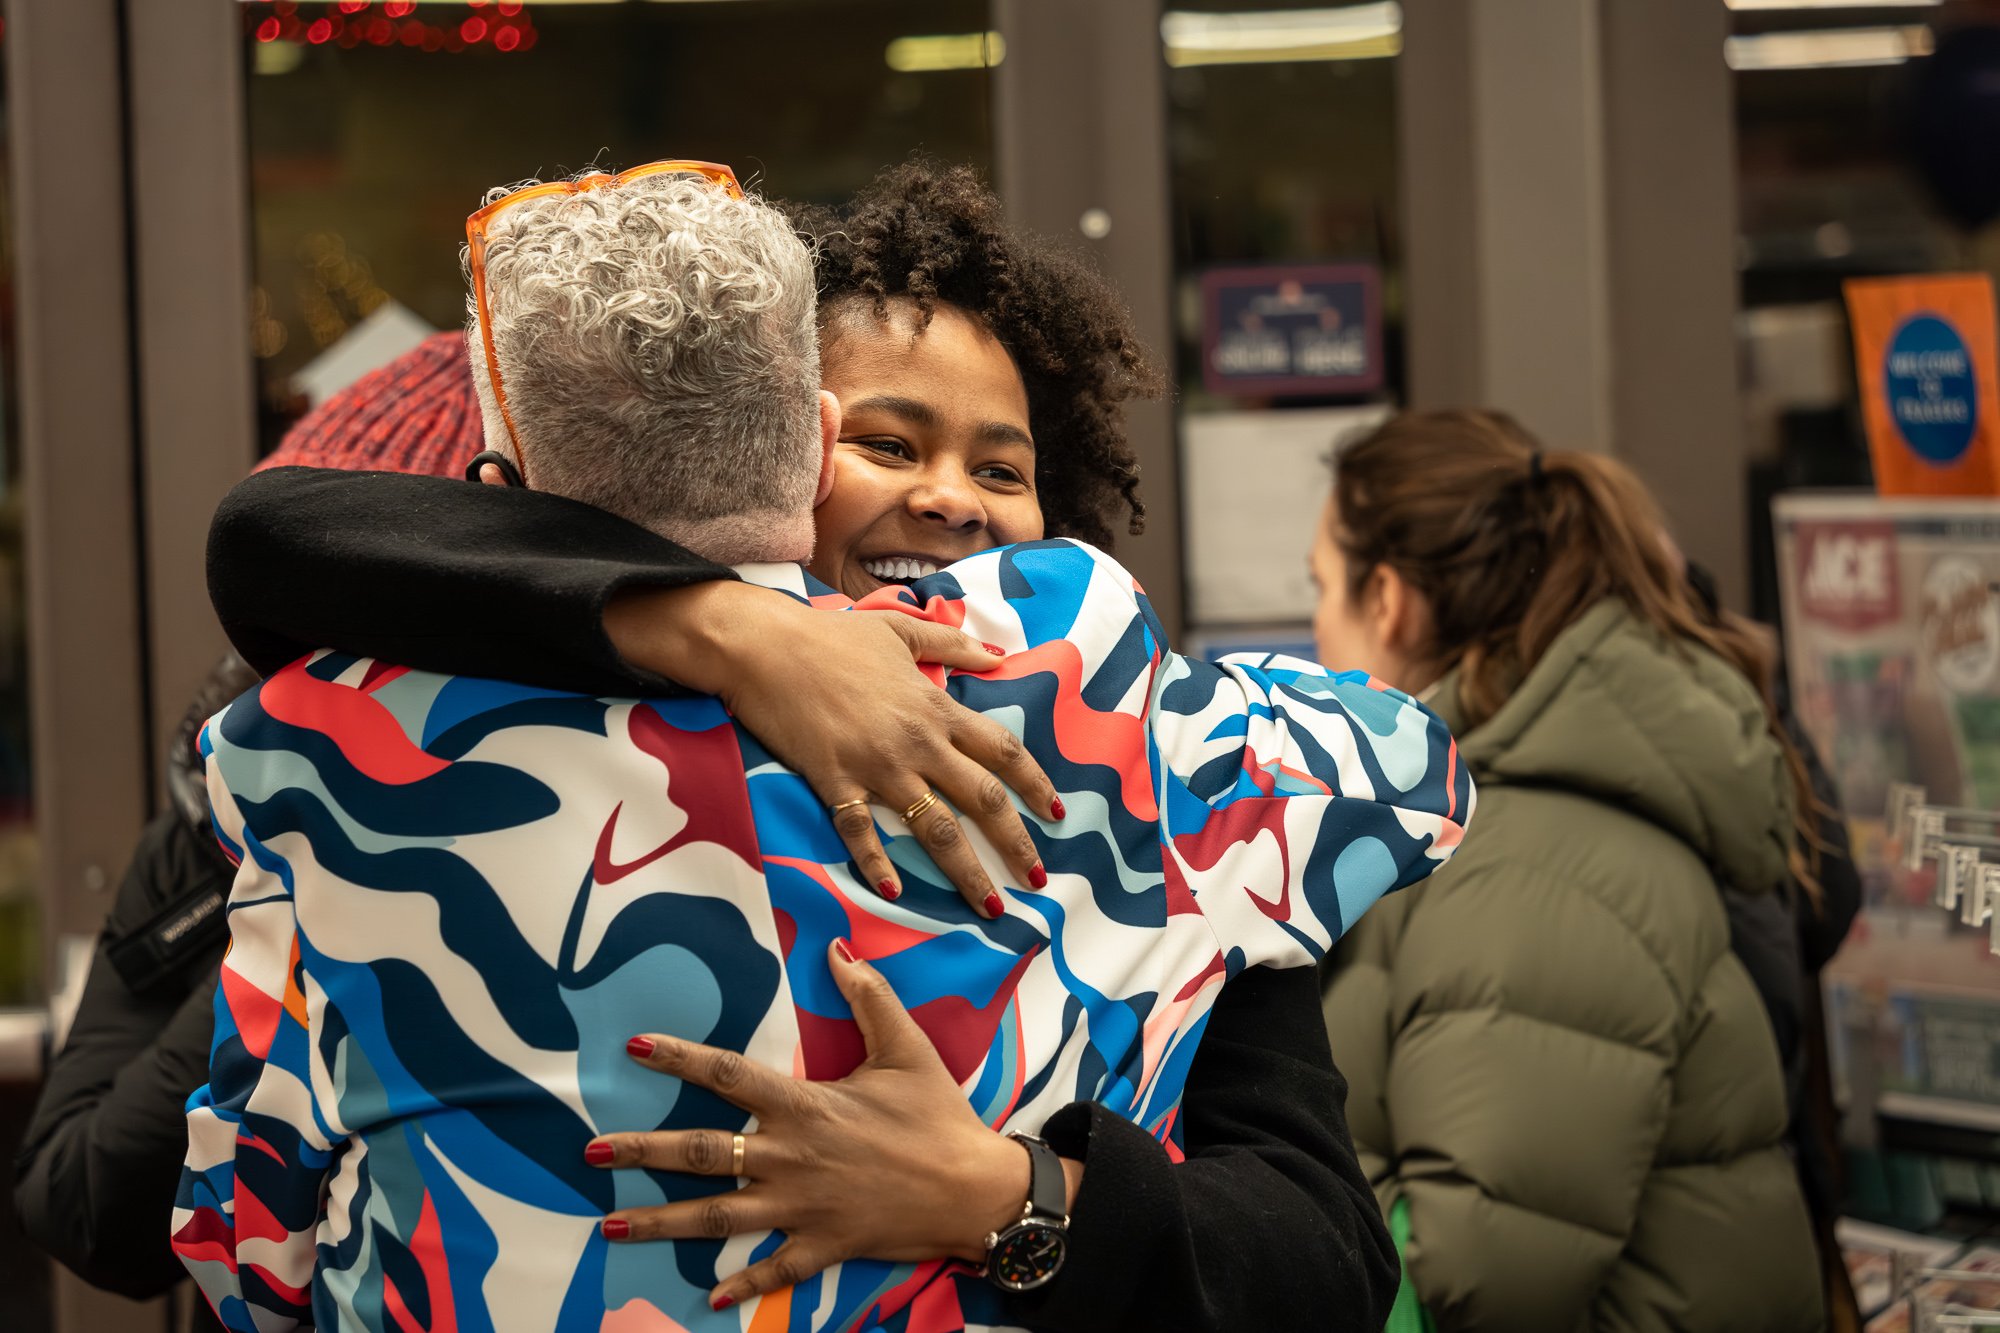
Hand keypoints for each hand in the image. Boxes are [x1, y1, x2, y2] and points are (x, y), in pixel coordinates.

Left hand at [589, 941, 1062, 1310]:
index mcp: (806, 1105)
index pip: (729, 1074)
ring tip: (609, 1224)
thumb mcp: (907, 1048)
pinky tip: (707, 1297)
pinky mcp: (822, 1245)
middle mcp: (792, 1158)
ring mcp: (802, 1207)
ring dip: (660, 1222)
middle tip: (591, 1152)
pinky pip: (772, 1269)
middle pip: (702, 1153)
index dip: (680, 1058)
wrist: (975, 1189)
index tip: (636, 1047)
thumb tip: (838, 950)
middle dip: (642, 1152)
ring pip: (717, 1217)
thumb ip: (869, 998)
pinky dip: (740, 1284)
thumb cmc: (939, 1116)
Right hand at [604, 581, 1061, 916]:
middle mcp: (917, 744)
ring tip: (989, 906)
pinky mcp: (835, 783)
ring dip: (966, 872)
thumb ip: (952, 646)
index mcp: (936, 709)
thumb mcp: (900, 631)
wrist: (767, 648)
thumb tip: (998, 655)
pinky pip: (861, 832)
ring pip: (935, 829)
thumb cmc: (831, 638)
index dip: (1036, 784)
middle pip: (983, 800)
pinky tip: (893, 892)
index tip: (1057, 813)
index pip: (1003, 751)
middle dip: (1016, 843)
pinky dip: (877, 864)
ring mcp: (877, 767)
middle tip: (1038, 878)